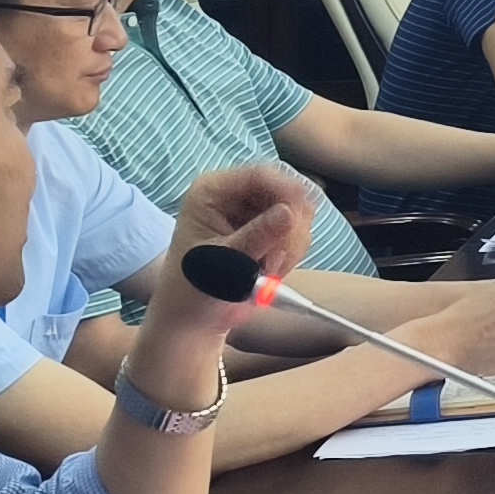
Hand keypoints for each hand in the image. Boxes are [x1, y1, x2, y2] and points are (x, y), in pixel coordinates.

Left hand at [153, 164, 319, 331]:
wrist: (194, 317)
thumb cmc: (193, 289)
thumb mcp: (220, 263)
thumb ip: (256, 237)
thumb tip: (290, 213)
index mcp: (213, 191)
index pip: (260, 176)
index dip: (286, 190)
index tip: (301, 214)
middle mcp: (238, 195)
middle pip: (286, 191)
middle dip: (289, 227)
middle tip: (274, 261)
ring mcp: (256, 212)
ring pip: (299, 213)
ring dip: (290, 245)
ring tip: (265, 271)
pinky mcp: (271, 229)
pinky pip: (300, 232)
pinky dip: (292, 254)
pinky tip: (270, 271)